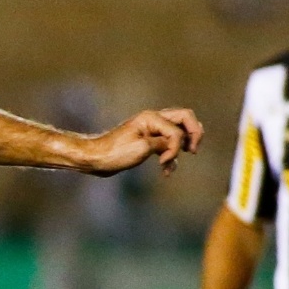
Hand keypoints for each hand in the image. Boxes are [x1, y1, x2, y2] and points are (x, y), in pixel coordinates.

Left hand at [80, 108, 203, 176]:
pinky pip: (167, 144)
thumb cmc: (114, 153)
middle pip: (185, 119)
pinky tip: (166, 170)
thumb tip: (177, 144)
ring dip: (181, 147)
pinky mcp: (147, 141)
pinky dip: (169, 156)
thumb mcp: (142, 148)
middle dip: (194, 134)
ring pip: (178, 132)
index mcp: (151, 118)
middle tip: (192, 150)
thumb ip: (164, 143)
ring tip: (177, 161)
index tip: (163, 161)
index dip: (176, 147)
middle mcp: (153, 120)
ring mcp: (150, 130)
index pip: (177, 130)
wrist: (94, 159)